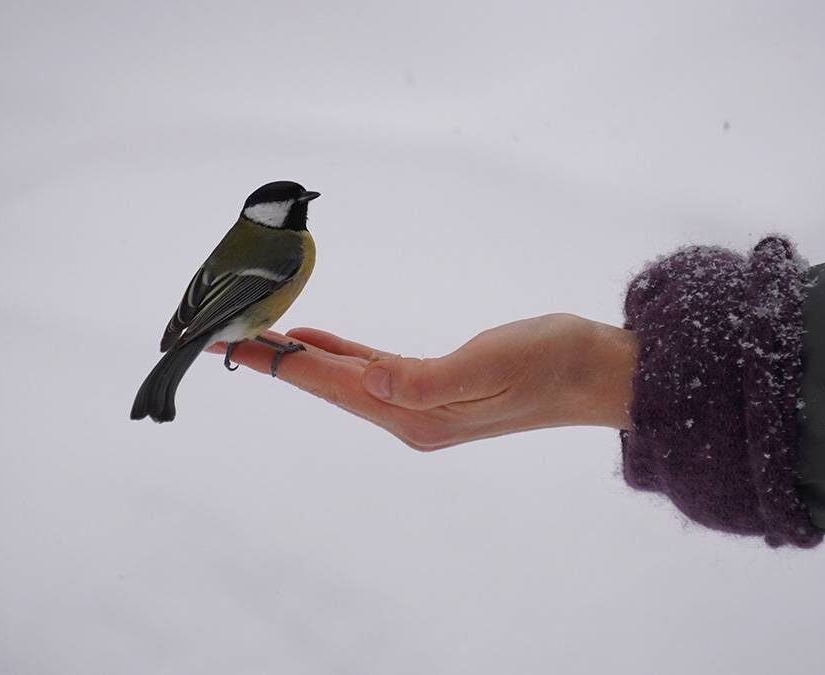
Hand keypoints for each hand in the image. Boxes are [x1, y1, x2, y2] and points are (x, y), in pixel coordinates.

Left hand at [209, 314, 637, 450]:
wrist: (598, 373)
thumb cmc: (553, 362)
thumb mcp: (492, 365)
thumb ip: (426, 379)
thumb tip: (369, 381)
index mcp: (417, 414)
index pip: (333, 385)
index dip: (282, 365)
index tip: (233, 346)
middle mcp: (411, 416)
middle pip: (328, 386)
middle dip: (277, 365)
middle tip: (226, 340)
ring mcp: (423, 404)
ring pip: (344, 379)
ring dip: (302, 361)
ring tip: (259, 341)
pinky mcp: (436, 386)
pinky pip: (371, 371)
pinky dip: (340, 355)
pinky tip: (320, 343)